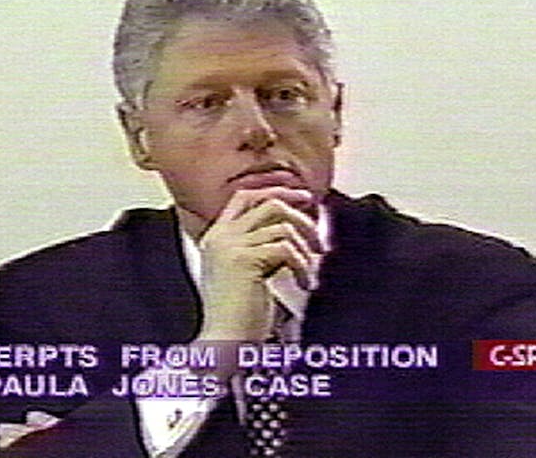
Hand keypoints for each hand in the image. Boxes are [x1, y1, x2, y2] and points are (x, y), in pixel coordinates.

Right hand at [195, 187, 324, 342]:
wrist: (223, 344)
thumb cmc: (238, 317)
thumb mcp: (247, 272)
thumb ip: (261, 247)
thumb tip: (294, 228)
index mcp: (216, 237)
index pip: (245, 196)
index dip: (275, 190)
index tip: (303, 197)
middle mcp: (220, 236)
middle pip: (268, 203)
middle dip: (300, 216)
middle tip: (319, 236)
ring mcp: (230, 246)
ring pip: (282, 227)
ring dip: (305, 250)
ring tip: (309, 273)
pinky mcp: (244, 260)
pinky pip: (286, 249)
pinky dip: (302, 266)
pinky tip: (303, 284)